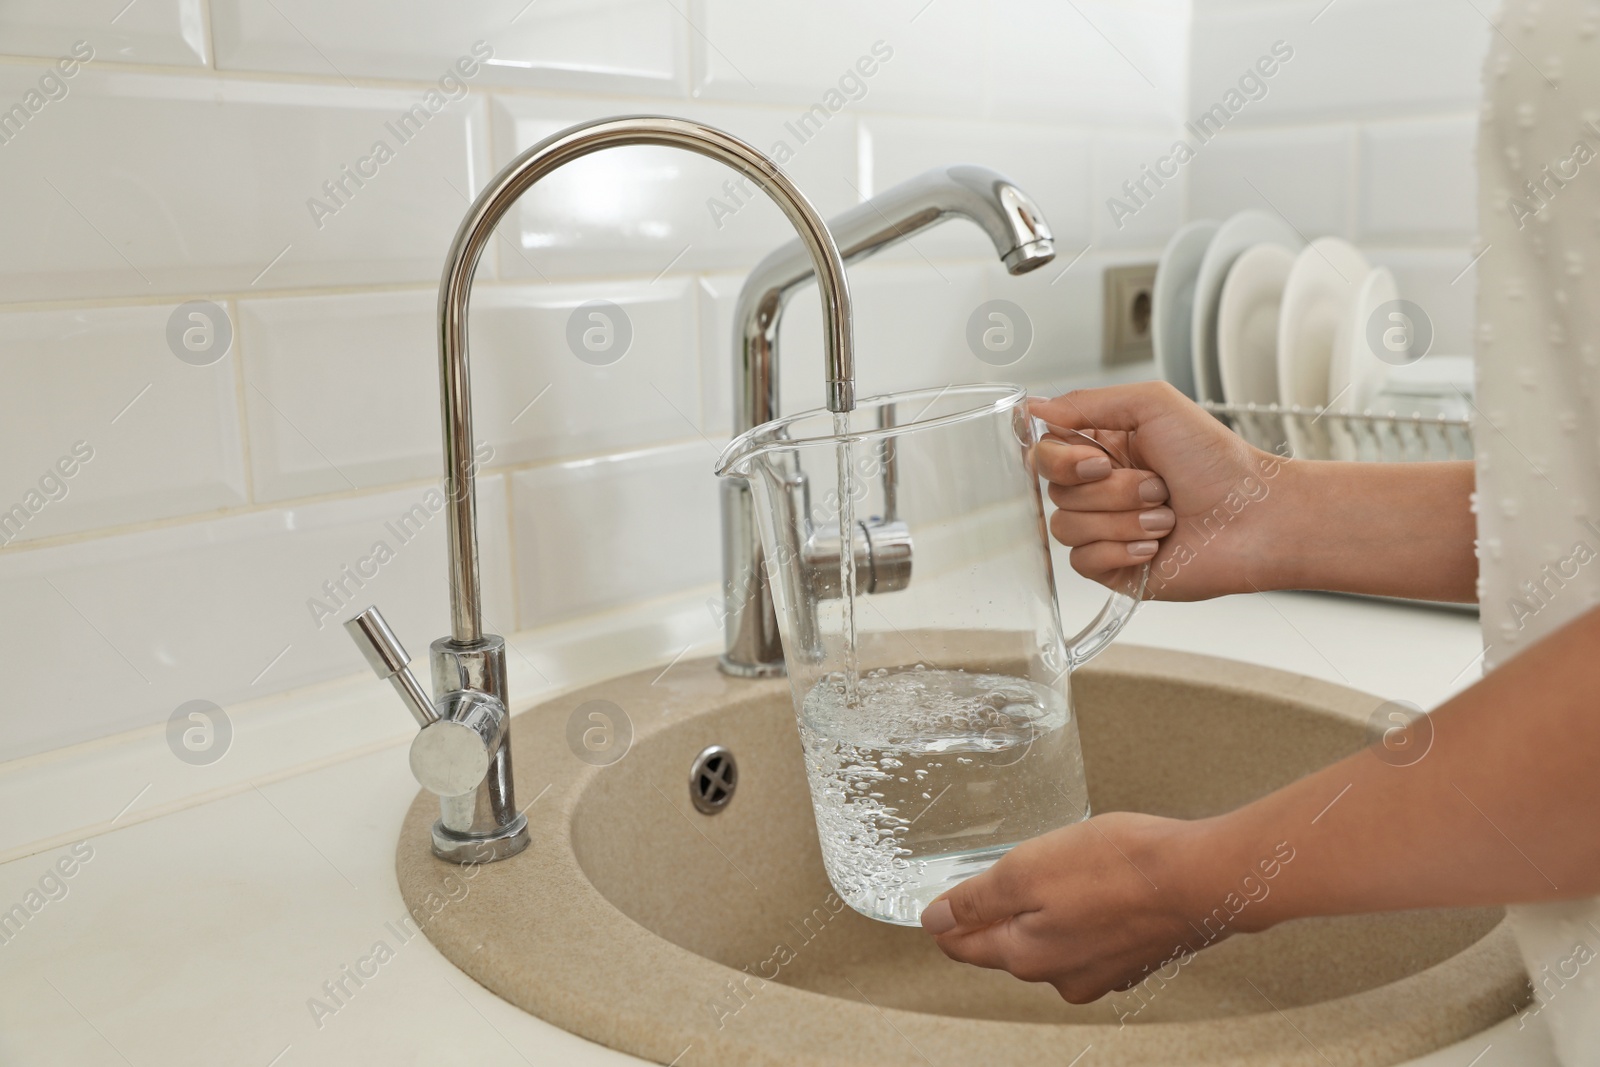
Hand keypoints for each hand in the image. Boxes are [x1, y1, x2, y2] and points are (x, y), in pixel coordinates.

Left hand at [919, 812, 1222, 1002]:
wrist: (1202, 877)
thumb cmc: (1118, 868)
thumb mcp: (1025, 869)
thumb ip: (975, 900)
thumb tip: (933, 921)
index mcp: (1027, 957)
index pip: (965, 947)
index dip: (946, 919)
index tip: (939, 900)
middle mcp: (1062, 977)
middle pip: (1008, 945)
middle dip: (999, 910)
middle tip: (1001, 871)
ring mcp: (1102, 972)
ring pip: (1051, 939)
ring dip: (1045, 908)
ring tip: (1055, 869)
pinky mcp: (1134, 957)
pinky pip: (1090, 936)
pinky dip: (1083, 912)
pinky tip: (1095, 883)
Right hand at [1029, 382, 1289, 600]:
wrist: (1254, 517)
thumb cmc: (1217, 461)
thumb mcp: (1153, 405)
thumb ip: (1087, 402)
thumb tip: (1034, 408)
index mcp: (1103, 450)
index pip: (1045, 455)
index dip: (1063, 461)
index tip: (1099, 461)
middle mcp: (1100, 490)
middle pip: (1056, 493)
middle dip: (1112, 491)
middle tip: (1158, 486)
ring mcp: (1105, 531)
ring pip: (1068, 528)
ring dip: (1124, 521)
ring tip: (1166, 516)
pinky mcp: (1113, 569)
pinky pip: (1083, 562)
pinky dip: (1122, 551)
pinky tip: (1157, 545)